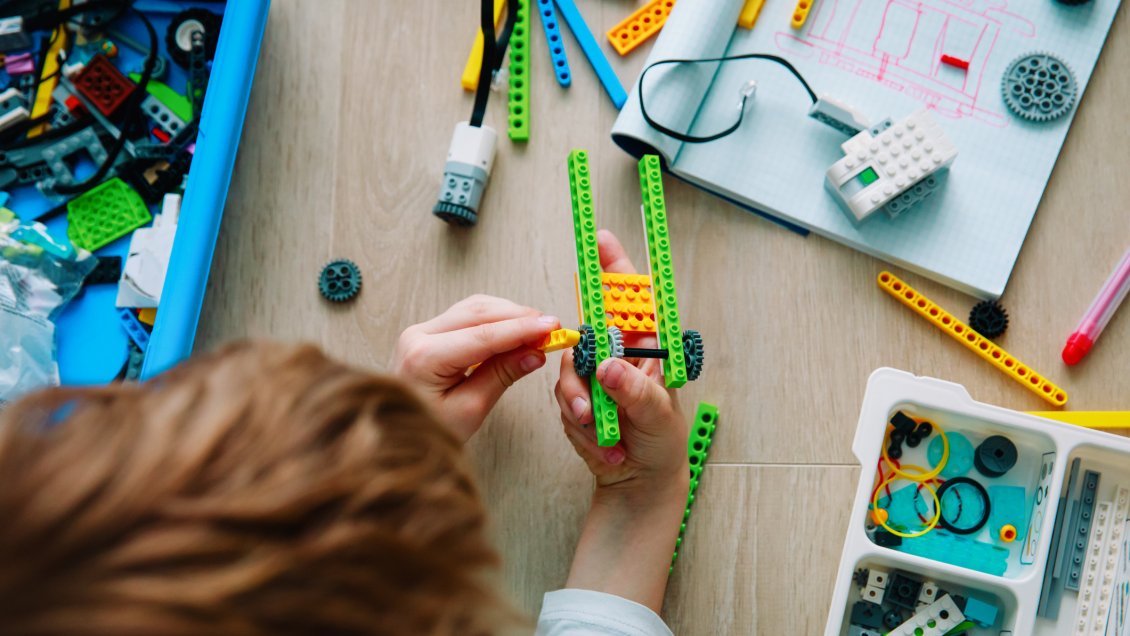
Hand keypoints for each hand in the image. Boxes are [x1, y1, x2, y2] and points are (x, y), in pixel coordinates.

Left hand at [395, 295, 559, 442]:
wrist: (396, 434)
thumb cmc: (428, 429)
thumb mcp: (469, 410)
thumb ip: (501, 376)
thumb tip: (534, 353)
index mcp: (424, 357)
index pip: (483, 335)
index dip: (521, 329)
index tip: (552, 328)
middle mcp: (419, 335)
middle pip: (478, 312)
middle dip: (519, 317)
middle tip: (552, 328)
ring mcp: (422, 330)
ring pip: (474, 308)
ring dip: (509, 315)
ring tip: (539, 330)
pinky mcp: (429, 332)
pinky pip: (468, 316)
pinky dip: (496, 319)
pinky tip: (515, 329)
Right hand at [554, 230, 688, 496]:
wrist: (639, 481)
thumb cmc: (662, 442)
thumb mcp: (658, 416)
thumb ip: (634, 391)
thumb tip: (609, 367)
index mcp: (648, 348)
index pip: (632, 300)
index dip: (616, 267)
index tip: (601, 241)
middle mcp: (618, 355)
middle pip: (590, 330)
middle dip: (586, 360)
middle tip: (594, 393)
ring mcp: (594, 375)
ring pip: (569, 369)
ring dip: (582, 403)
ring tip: (602, 432)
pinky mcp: (576, 397)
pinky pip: (564, 399)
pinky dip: (580, 424)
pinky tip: (603, 443)